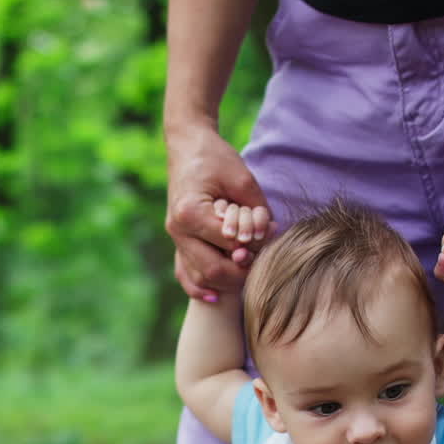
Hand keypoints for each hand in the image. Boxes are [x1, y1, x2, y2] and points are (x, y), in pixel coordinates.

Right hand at [166, 123, 270, 298]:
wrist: (188, 146)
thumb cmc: (216, 158)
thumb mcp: (242, 177)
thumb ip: (255, 209)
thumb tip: (268, 237)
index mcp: (190, 212)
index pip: (229, 245)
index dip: (253, 246)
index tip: (268, 238)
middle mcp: (177, 230)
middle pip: (213, 270)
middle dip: (241, 273)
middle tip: (262, 266)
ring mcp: (175, 239)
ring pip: (200, 278)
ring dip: (226, 283)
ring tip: (247, 276)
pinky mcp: (177, 242)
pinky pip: (185, 274)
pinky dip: (200, 288)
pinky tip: (215, 297)